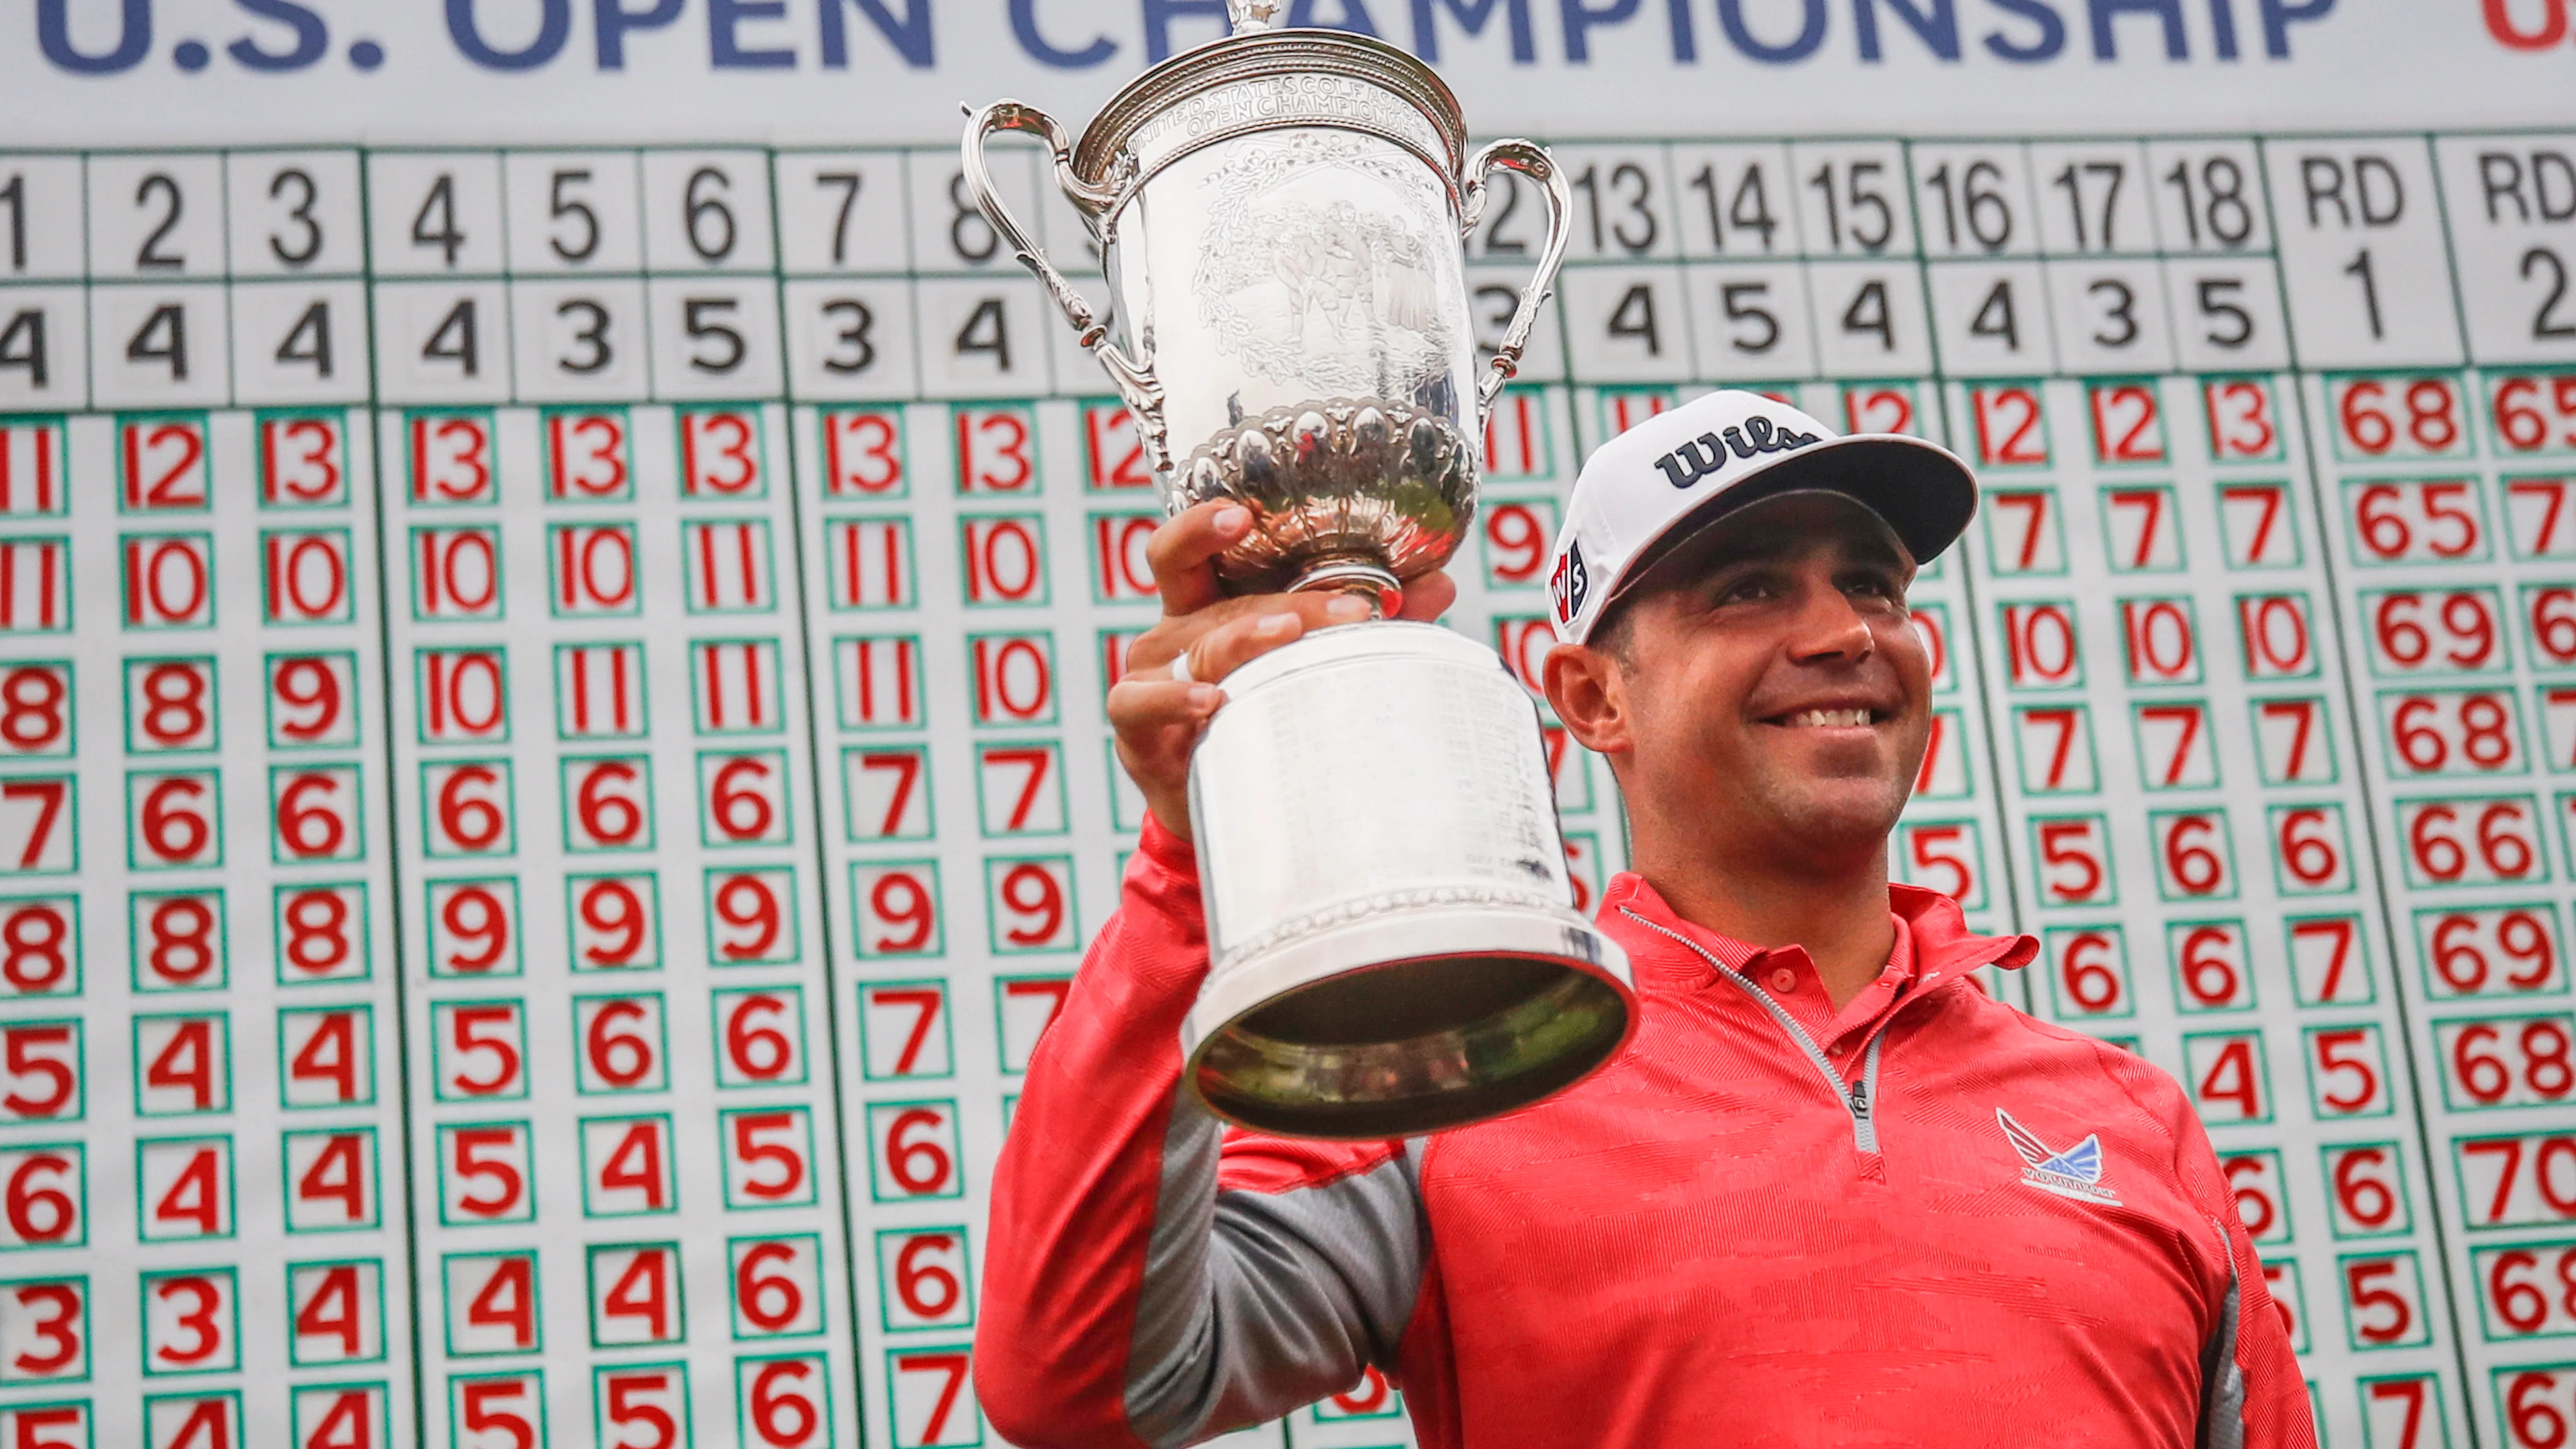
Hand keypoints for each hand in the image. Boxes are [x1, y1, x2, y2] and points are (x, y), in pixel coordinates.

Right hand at [1109, 500, 1457, 841]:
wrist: (1226, 805)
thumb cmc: (1264, 716)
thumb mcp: (1309, 663)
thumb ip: (1364, 623)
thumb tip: (1441, 583)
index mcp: (1204, 607)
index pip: (1186, 551)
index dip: (1202, 525)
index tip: (1241, 512)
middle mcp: (1171, 634)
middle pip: (1221, 603)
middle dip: (1291, 603)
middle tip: (1354, 609)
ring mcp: (1149, 676)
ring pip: (1196, 647)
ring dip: (1246, 639)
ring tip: (1289, 637)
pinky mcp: (1136, 727)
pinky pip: (1143, 701)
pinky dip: (1176, 698)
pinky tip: (1212, 700)